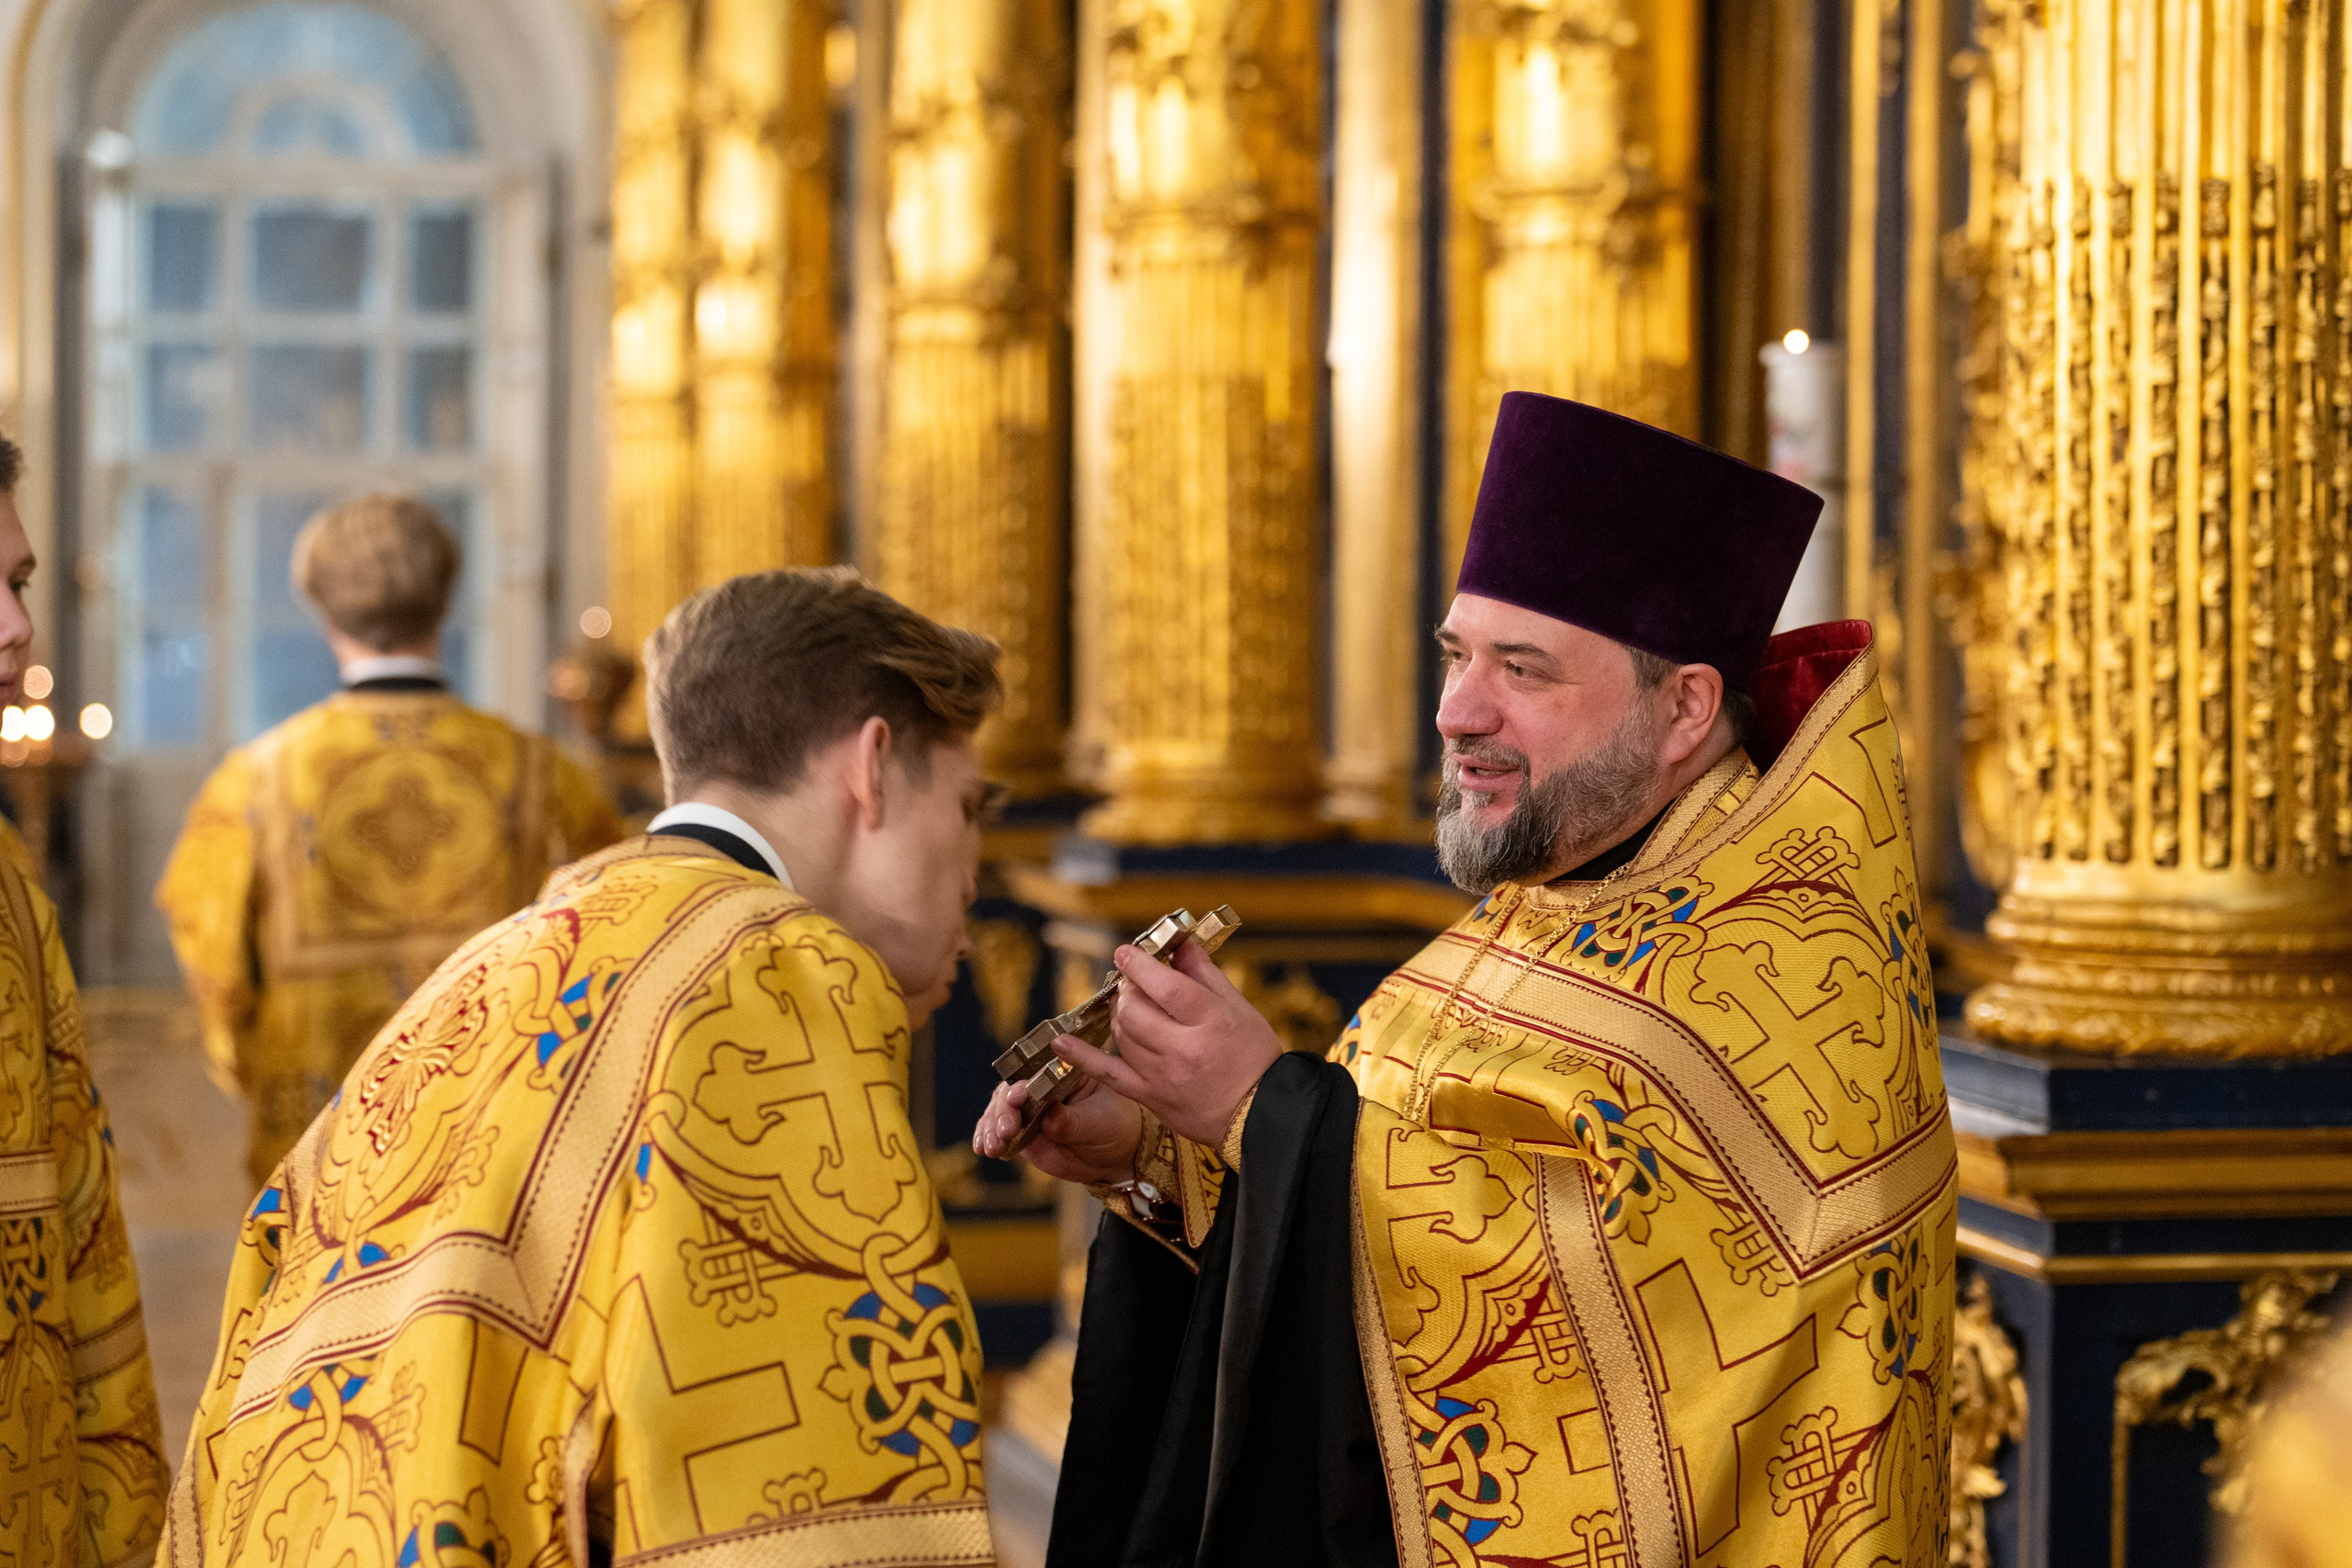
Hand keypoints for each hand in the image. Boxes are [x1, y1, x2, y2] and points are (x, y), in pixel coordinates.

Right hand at [972, 1072, 1142, 1187]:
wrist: (1115, 1155)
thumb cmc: (1114, 1126)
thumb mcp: (1100, 1122)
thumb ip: (1074, 1121)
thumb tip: (1050, 1120)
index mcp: (1061, 1070)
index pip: (1035, 1070)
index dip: (1023, 1083)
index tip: (1018, 1097)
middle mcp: (1038, 1085)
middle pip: (1010, 1090)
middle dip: (1003, 1109)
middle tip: (1006, 1129)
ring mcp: (1027, 1109)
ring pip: (999, 1111)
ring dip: (991, 1126)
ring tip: (993, 1146)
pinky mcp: (1020, 1132)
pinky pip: (997, 1131)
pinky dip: (987, 1138)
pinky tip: (983, 1148)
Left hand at [1053, 937, 1281, 1145]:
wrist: (1260, 1114)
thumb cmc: (1254, 1056)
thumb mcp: (1239, 1008)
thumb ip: (1204, 974)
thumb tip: (1178, 944)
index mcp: (1209, 1021)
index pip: (1165, 986)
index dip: (1139, 965)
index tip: (1125, 952)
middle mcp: (1183, 1048)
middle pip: (1135, 1010)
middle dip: (1128, 989)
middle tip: (1134, 983)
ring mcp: (1162, 1075)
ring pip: (1122, 1034)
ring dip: (1118, 1013)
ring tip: (1131, 1006)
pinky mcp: (1150, 1096)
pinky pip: (1107, 1074)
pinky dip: (1081, 1057)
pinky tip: (1061, 1043)